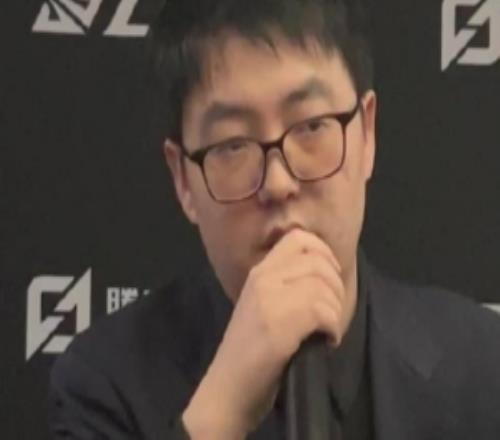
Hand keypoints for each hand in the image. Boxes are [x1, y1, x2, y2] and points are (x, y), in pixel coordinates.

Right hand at [183, 229, 349, 438]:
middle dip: (336, 286)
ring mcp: (269, 300)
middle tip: (331, 311)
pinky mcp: (277, 325)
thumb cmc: (250, 351)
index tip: (329, 278)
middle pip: (318, 261)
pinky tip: (325, 341)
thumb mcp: (263, 306)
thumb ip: (286, 284)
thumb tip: (326, 271)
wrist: (227, 390)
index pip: (299, 238)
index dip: (324, 253)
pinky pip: (322, 311)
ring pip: (323, 286)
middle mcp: (263, 278)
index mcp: (259, 272)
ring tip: (327, 329)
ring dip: (335, 310)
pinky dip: (332, 327)